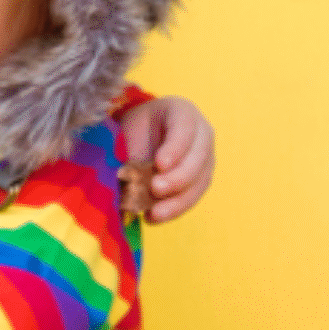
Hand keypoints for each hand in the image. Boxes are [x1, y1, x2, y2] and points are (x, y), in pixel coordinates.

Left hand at [119, 94, 217, 222]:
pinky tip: (154, 217)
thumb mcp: (129, 131)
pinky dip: (174, 209)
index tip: (159, 164)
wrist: (141, 139)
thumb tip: (123, 179)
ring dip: (178, 200)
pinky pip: (193, 197)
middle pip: (199, 156)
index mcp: (182, 112)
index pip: (184, 127)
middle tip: (156, 189)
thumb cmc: (134, 131)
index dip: (175, 147)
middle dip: (178, 176)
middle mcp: (201, 133)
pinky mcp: (201, 180)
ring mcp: (205, 158)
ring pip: (200, 180)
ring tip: (154, 213)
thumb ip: (130, 151)